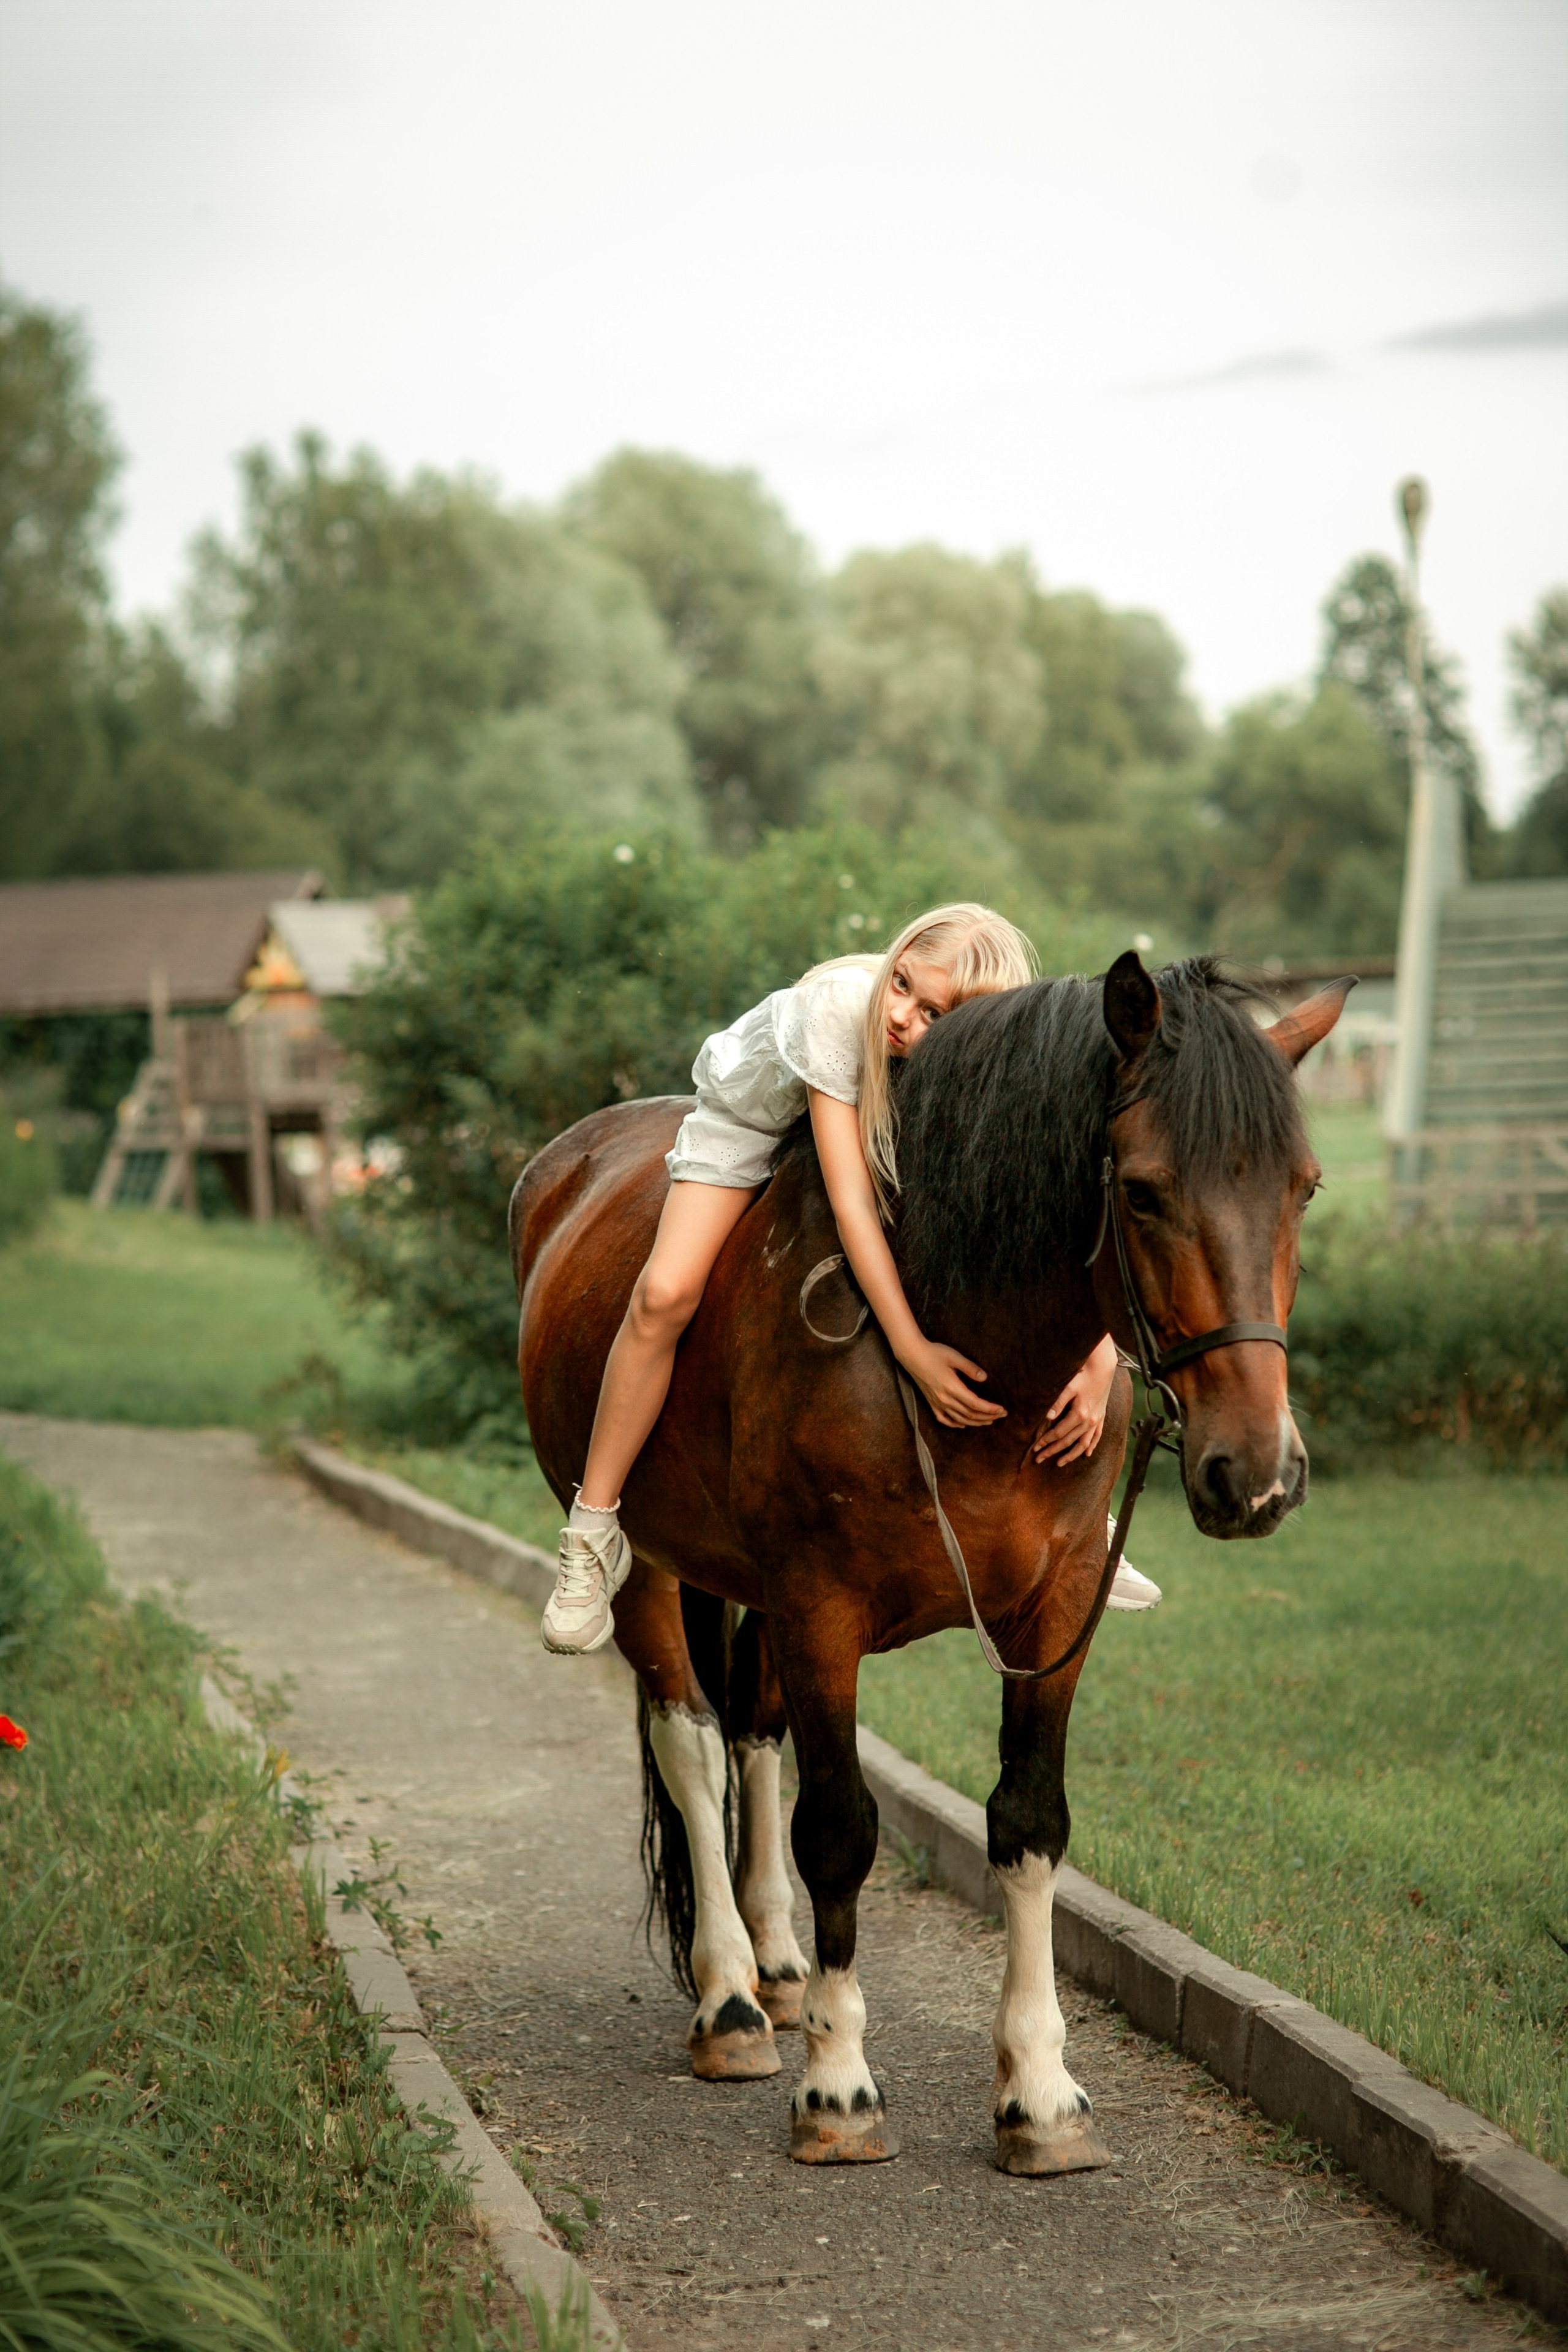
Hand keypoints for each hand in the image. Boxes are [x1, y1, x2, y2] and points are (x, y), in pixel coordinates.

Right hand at [902, 1339, 1007, 1429]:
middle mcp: (945, 1399)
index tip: (1002, 1410)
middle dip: (987, 1416)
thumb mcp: (954, 1356)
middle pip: (970, 1414)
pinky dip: (955, 1424)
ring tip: (988, 1421)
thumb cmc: (934, 1353)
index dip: (990, 1409)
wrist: (912, 1354)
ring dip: (975, 1422)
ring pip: (959, 1419)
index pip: (975, 1404)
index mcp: (952, 1387)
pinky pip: (944, 1419)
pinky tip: (963, 1425)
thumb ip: (970, 1368)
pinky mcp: (931, 1403)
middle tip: (1001, 1415)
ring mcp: (937, 1402)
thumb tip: (985, 1378)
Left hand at [1033, 1336, 1117, 1466]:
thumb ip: (1058, 1403)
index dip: (1045, 1441)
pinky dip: (1091, 1446)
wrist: (1103, 1368)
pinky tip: (1086, 1454)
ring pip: (1083, 1444)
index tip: (1034, 1448)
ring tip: (1060, 1463)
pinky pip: (1097, 1436)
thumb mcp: (1068, 1387)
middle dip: (1053, 1451)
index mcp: (1079, 1414)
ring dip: (1071, 1455)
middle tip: (1039, 1459)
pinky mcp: (1101, 1417)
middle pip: (1068, 1441)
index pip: (1058, 1433)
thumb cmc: (1083, 1375)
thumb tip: (1047, 1417)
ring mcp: (1096, 1420)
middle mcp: (1089, 1421)